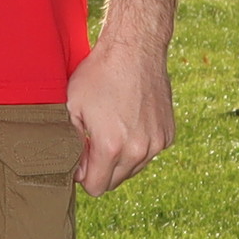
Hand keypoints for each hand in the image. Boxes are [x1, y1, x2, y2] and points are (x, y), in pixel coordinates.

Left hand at [67, 37, 172, 194]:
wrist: (135, 50)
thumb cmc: (98, 75)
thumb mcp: (71, 108)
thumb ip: (69, 145)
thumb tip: (76, 170)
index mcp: (111, 147)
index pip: (96, 188)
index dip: (83, 176)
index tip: (80, 156)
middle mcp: (138, 150)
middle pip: (114, 182)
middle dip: (101, 169)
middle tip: (93, 142)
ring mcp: (156, 143)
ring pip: (132, 169)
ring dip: (120, 159)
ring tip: (112, 128)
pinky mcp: (168, 134)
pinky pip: (149, 154)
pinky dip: (138, 146)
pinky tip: (129, 121)